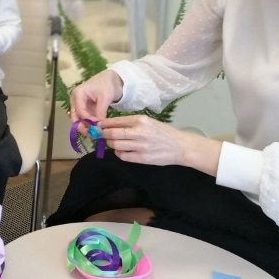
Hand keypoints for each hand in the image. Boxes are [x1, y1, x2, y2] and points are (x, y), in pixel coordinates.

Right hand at [69, 70, 124, 133]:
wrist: (112, 79)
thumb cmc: (107, 84)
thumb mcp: (105, 97)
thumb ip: (100, 111)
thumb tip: (98, 125)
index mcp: (78, 94)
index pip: (79, 111)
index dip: (87, 120)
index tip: (97, 127)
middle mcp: (76, 100)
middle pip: (75, 117)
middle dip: (82, 127)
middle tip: (92, 134)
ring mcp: (80, 105)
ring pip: (79, 120)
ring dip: (86, 127)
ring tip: (95, 134)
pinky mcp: (85, 109)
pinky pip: (85, 119)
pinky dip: (90, 125)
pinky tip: (96, 130)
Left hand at [100, 115, 221, 174]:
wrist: (180, 147)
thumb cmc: (163, 132)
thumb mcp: (148, 122)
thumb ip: (131, 122)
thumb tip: (110, 124)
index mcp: (141, 120)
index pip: (116, 121)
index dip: (104, 124)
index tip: (98, 125)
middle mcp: (139, 132)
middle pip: (112, 133)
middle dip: (104, 134)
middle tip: (101, 135)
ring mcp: (140, 146)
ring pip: (115, 145)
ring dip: (111, 144)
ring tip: (113, 142)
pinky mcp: (142, 158)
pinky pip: (122, 156)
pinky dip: (119, 153)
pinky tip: (122, 150)